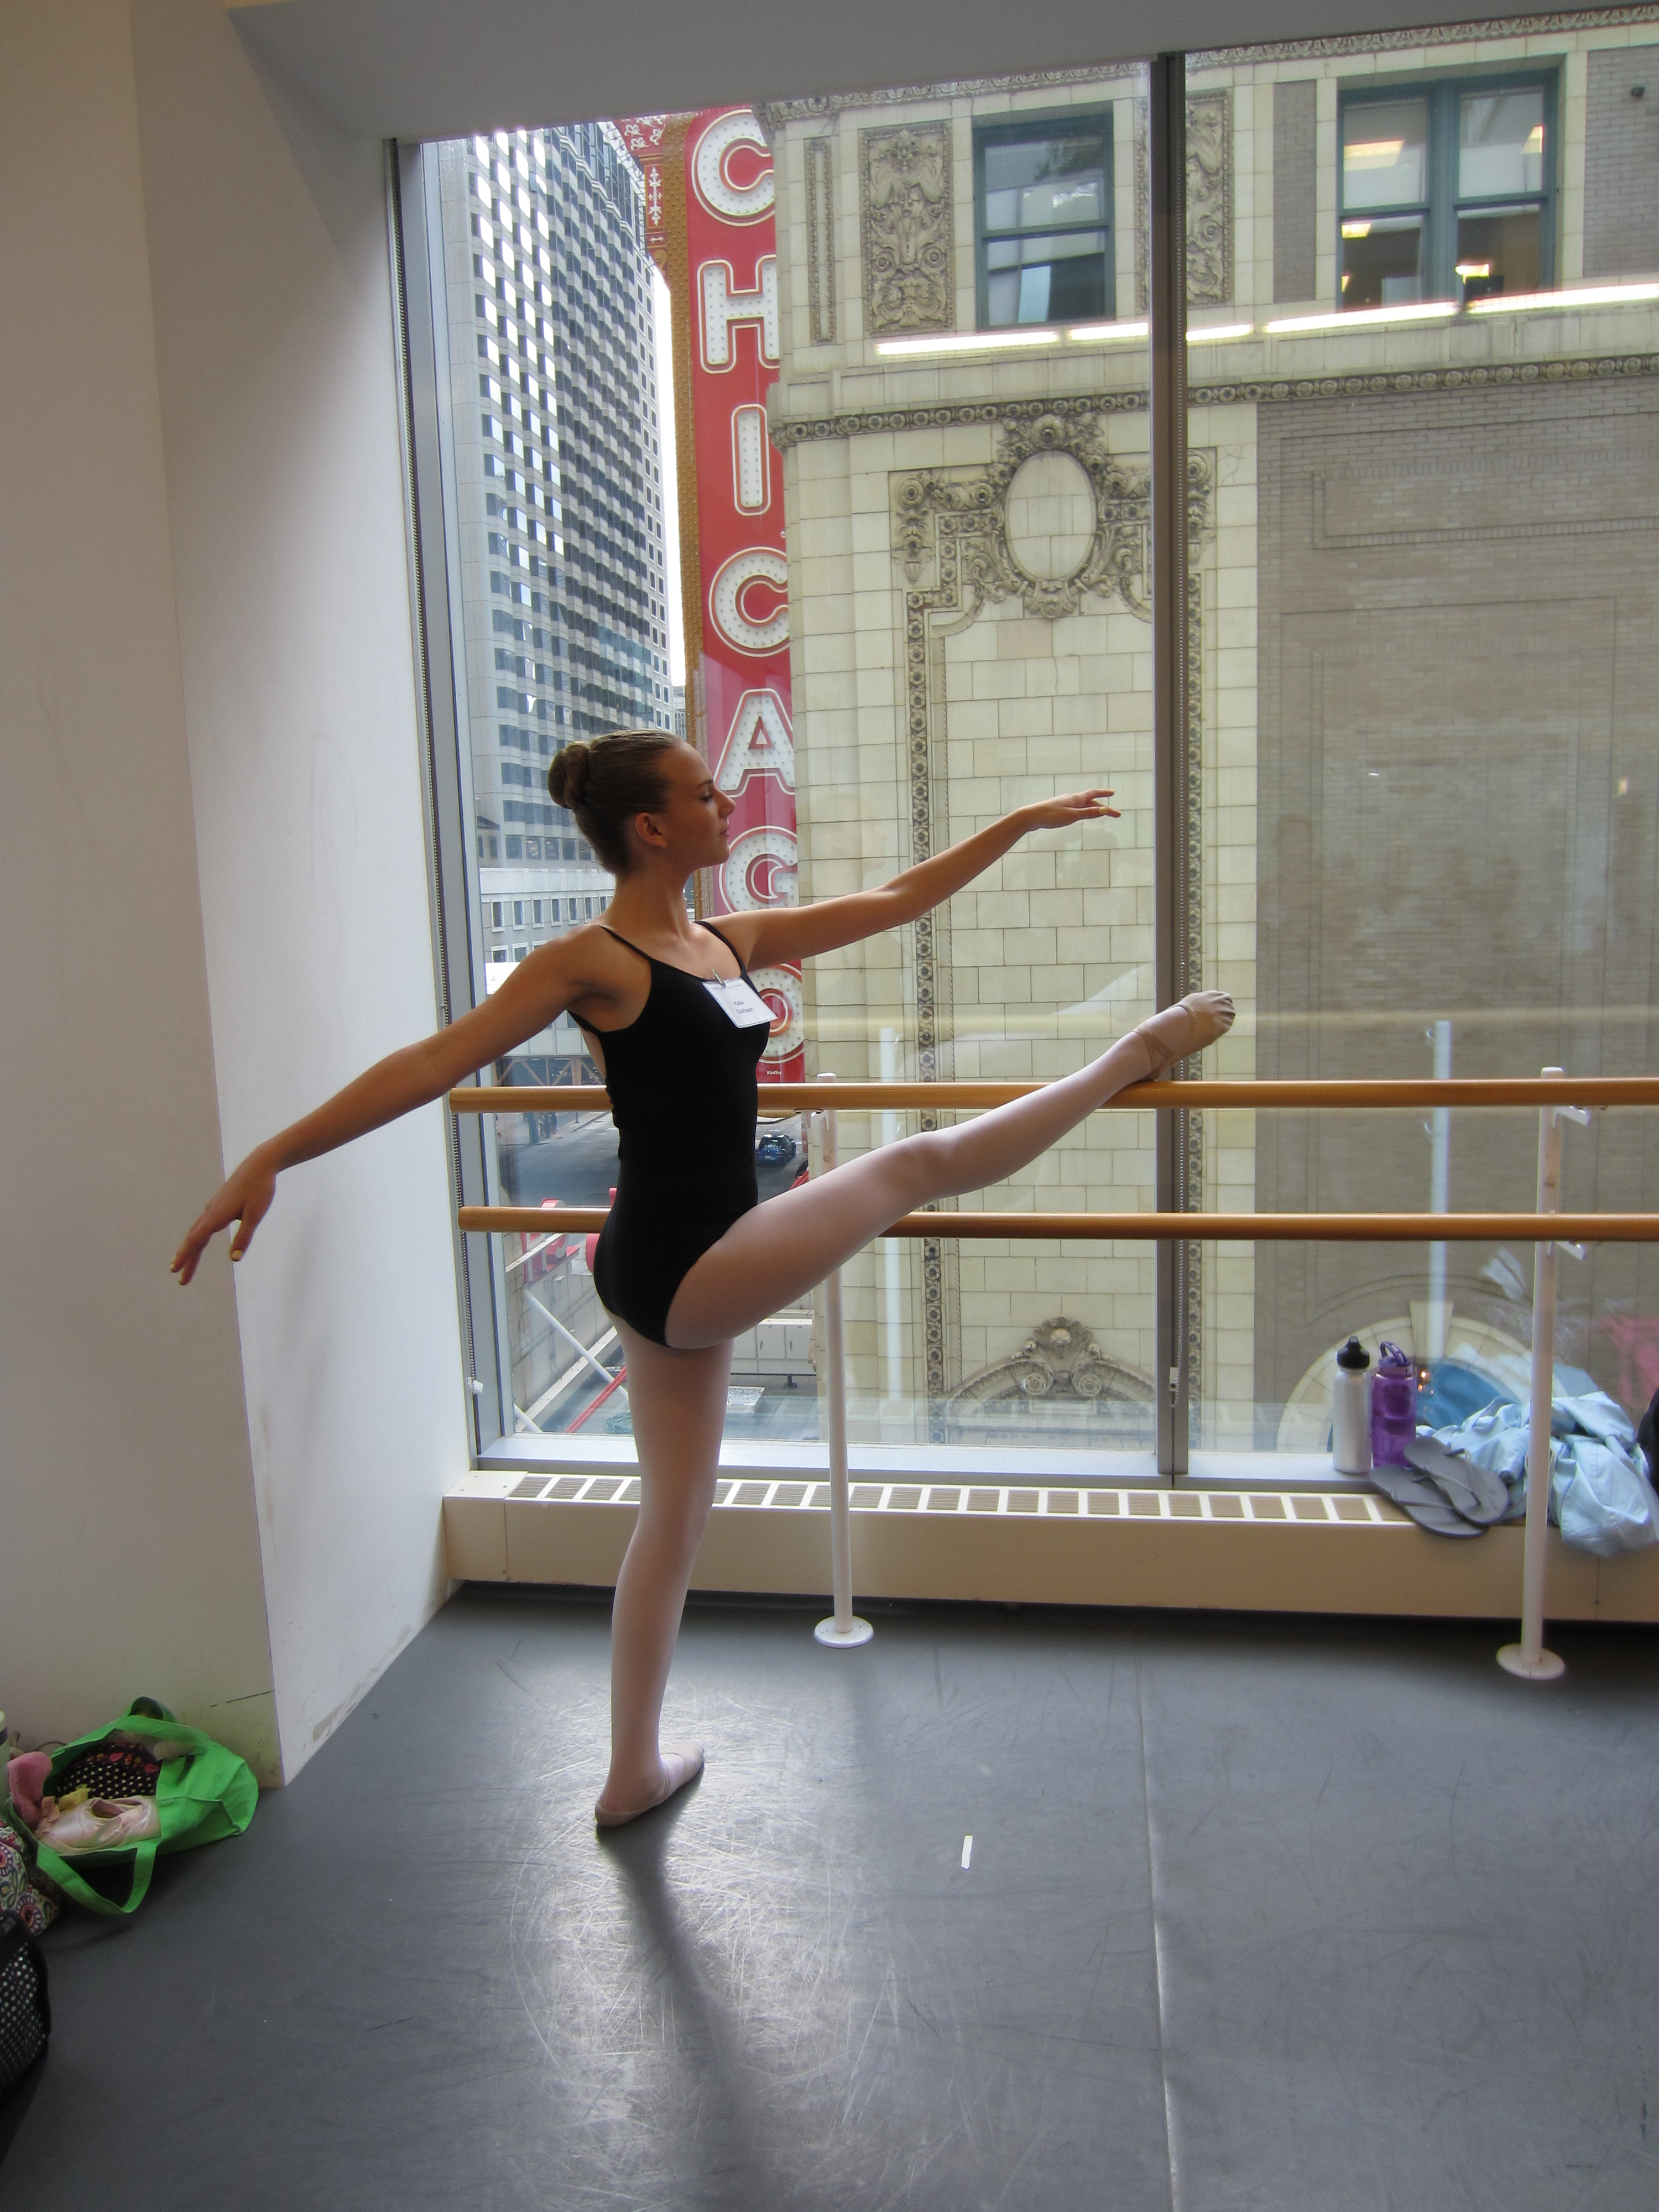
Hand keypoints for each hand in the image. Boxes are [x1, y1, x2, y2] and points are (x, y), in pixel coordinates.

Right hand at [171, 1152, 277, 1284]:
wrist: (260, 1164)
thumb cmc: (260, 1189)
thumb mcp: (255, 1215)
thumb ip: (244, 1237)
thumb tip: (234, 1259)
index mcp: (217, 1216)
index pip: (196, 1240)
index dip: (186, 1257)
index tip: (175, 1271)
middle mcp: (211, 1212)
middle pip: (194, 1239)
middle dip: (186, 1259)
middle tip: (180, 1279)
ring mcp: (213, 1207)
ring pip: (196, 1231)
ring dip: (190, 1249)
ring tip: (182, 1263)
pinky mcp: (218, 1204)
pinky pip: (202, 1224)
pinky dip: (196, 1237)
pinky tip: (197, 1242)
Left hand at [1016, 788, 1119, 832]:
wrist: (1031, 816)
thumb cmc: (1051, 816)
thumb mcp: (1072, 816)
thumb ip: (1088, 813)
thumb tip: (1104, 810)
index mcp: (1075, 799)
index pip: (1093, 794)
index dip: (1104, 793)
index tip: (1113, 793)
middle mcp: (1071, 799)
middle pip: (1091, 801)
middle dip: (1103, 807)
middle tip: (1114, 814)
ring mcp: (1064, 803)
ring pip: (1083, 805)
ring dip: (1094, 808)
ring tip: (1101, 812)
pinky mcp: (1059, 809)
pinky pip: (1076, 808)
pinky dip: (1084, 810)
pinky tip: (1080, 814)